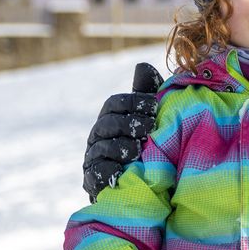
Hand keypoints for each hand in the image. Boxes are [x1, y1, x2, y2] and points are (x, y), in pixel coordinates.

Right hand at [83, 62, 161, 199]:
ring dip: (124, 147)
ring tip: (141, 150)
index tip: (155, 106)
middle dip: (130, 124)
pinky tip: (127, 169)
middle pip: (107, 123)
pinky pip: (97, 173)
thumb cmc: (147, 144)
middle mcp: (97, 136)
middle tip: (150, 128)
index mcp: (110, 117)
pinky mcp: (93, 181)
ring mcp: (93, 158)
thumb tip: (142, 65)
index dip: (133, 102)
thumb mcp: (149, 117)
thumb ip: (146, 92)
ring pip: (103, 148)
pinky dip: (112, 170)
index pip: (114, 103)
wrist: (146, 185)